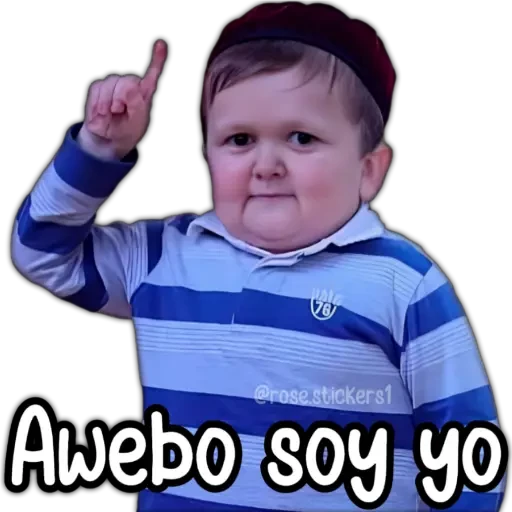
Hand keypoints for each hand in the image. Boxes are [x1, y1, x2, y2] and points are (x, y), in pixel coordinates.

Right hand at [78, 40, 166, 159]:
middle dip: (120, 97)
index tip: (161, 44)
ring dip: (107, 101)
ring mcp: (114, 86)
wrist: (108, 138)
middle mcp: (130, 86)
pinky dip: (97, 102)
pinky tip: (100, 112)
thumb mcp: (136, 121)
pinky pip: (96, 88)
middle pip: (127, 80)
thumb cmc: (127, 130)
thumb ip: (136, 103)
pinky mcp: (98, 88)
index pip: (152, 74)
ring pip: (110, 82)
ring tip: (109, 114)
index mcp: (144, 94)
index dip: (157, 60)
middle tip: (118, 111)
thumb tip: (129, 86)